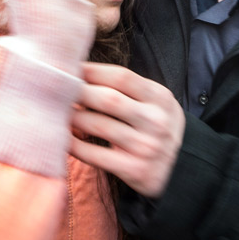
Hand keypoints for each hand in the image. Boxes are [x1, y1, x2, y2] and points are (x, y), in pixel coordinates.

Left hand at [70, 63, 184, 197]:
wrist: (181, 168)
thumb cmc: (156, 128)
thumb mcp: (155, 103)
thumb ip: (127, 90)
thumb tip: (80, 74)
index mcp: (160, 97)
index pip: (121, 77)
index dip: (92, 71)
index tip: (70, 69)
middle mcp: (156, 120)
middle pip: (109, 99)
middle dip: (78, 93)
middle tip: (57, 92)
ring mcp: (147, 146)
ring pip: (99, 126)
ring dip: (73, 118)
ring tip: (58, 113)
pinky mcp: (136, 170)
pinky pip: (96, 156)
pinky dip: (75, 146)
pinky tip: (63, 139)